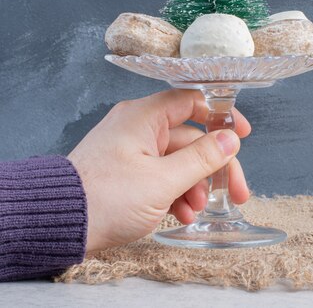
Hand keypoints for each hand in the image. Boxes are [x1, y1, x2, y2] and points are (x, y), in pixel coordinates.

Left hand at [68, 89, 250, 252]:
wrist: (58, 222)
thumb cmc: (106, 197)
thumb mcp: (162, 181)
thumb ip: (201, 158)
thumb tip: (230, 140)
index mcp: (144, 116)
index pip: (192, 101)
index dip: (220, 116)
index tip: (242, 134)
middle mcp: (138, 127)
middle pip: (189, 138)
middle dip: (213, 166)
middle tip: (237, 190)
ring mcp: (131, 149)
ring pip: (176, 160)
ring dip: (194, 185)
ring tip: (196, 209)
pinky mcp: (126, 171)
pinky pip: (160, 174)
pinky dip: (175, 192)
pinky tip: (181, 214)